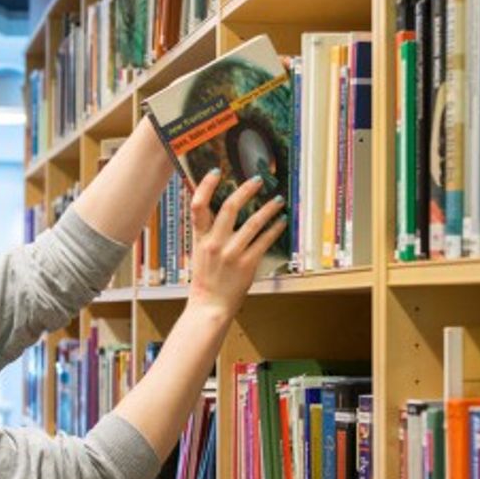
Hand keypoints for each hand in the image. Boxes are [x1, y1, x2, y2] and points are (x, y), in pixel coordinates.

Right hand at [186, 170, 285, 316]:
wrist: (209, 306)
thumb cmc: (205, 280)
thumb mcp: (198, 252)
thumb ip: (206, 232)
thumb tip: (217, 211)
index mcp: (200, 238)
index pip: (197, 206)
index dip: (206, 186)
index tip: (215, 172)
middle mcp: (215, 243)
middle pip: (230, 207)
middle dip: (246, 190)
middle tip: (258, 180)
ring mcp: (232, 253)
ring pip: (253, 223)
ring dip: (268, 208)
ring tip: (278, 200)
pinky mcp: (247, 264)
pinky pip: (264, 241)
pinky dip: (275, 229)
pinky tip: (281, 222)